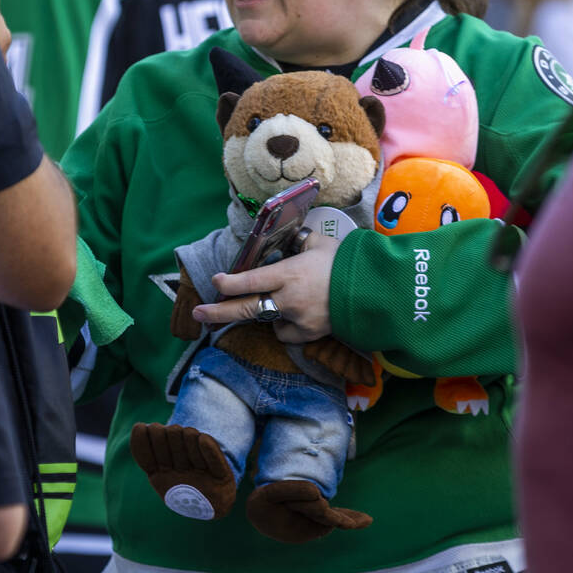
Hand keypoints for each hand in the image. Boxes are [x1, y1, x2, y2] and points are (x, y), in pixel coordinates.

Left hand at [193, 232, 339, 343]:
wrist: (374, 291)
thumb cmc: (347, 262)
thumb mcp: (320, 243)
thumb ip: (299, 242)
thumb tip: (286, 238)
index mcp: (290, 274)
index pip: (250, 280)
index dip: (229, 282)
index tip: (216, 281)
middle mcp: (289, 299)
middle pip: (245, 308)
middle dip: (218, 312)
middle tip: (198, 313)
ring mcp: (299, 319)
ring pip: (267, 320)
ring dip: (265, 313)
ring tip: (281, 301)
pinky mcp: (309, 334)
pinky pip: (286, 332)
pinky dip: (286, 324)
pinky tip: (299, 314)